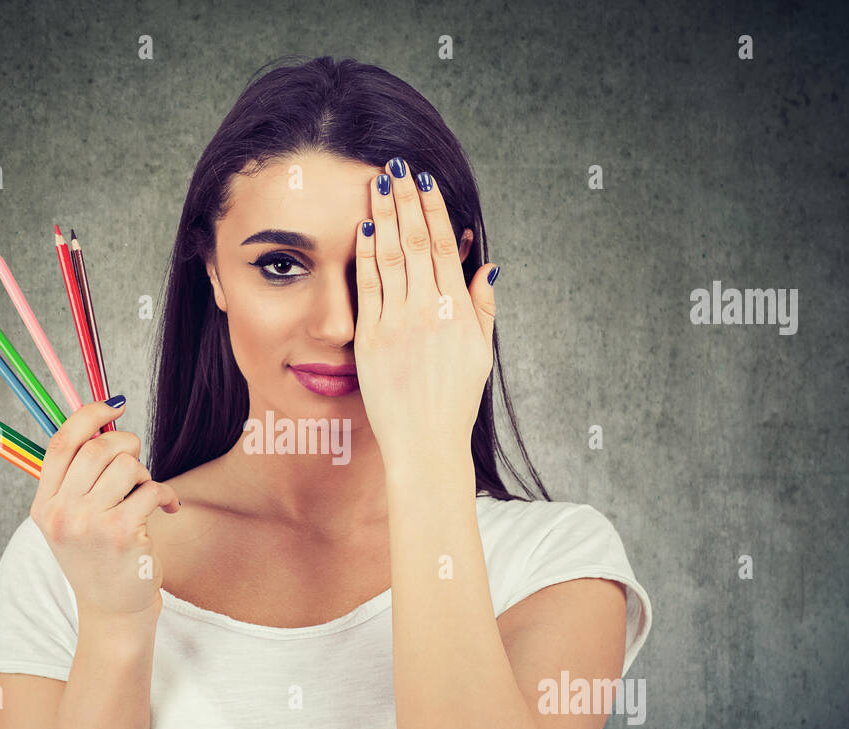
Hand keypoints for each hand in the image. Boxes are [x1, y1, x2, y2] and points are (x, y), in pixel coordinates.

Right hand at [30, 398, 180, 620]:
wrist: (114, 612)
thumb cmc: (101, 560)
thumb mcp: (74, 522)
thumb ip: (80, 479)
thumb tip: (105, 421)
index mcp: (45, 506)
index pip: (61, 444)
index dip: (89, 415)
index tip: (115, 404)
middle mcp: (62, 514)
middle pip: (98, 448)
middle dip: (127, 445)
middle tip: (137, 463)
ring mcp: (89, 524)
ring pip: (126, 465)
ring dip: (144, 474)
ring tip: (146, 495)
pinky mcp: (122, 533)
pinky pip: (152, 489)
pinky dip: (167, 495)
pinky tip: (168, 509)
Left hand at [352, 157, 498, 469]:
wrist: (425, 443)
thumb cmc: (454, 402)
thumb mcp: (480, 352)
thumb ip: (482, 306)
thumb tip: (488, 265)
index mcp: (457, 312)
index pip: (444, 247)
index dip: (433, 210)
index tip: (425, 182)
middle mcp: (428, 312)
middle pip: (415, 242)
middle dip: (405, 201)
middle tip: (395, 165)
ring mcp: (398, 324)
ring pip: (390, 258)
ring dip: (382, 216)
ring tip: (376, 184)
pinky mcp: (372, 340)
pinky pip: (368, 288)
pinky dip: (364, 256)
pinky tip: (361, 229)